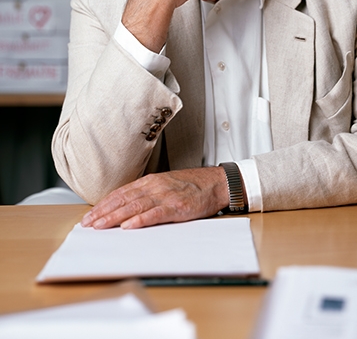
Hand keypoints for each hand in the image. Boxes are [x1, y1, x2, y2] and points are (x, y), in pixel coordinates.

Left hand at [81, 167, 228, 229]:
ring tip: (100, 226)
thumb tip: (127, 207)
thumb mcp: (166, 185)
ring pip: (135, 207)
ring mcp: (166, 196)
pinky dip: (141, 220)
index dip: (104, 204)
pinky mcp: (178, 206)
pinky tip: (128, 226)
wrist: (217, 182)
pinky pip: (156, 214)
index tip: (90, 215)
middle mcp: (155, 186)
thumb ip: (148, 194)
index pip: (121, 193)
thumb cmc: (193, 185)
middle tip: (87, 224)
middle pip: (124, 200)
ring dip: (115, 217)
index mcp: (151, 181)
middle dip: (103, 212)